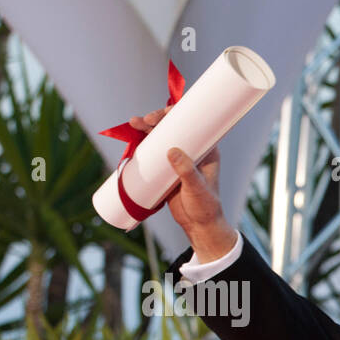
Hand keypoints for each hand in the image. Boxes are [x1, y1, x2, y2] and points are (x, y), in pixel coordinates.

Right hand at [128, 106, 235, 260]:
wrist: (198, 225)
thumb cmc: (205, 206)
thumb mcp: (197, 188)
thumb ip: (187, 172)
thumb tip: (172, 151)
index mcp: (206, 151)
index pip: (194, 125)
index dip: (178, 115)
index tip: (164, 114)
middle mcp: (192, 151)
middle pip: (173, 128)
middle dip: (157, 120)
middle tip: (143, 120)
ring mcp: (178, 159)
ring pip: (161, 138)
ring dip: (147, 129)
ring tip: (133, 124)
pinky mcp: (166, 168)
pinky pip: (153, 151)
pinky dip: (143, 143)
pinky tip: (133, 138)